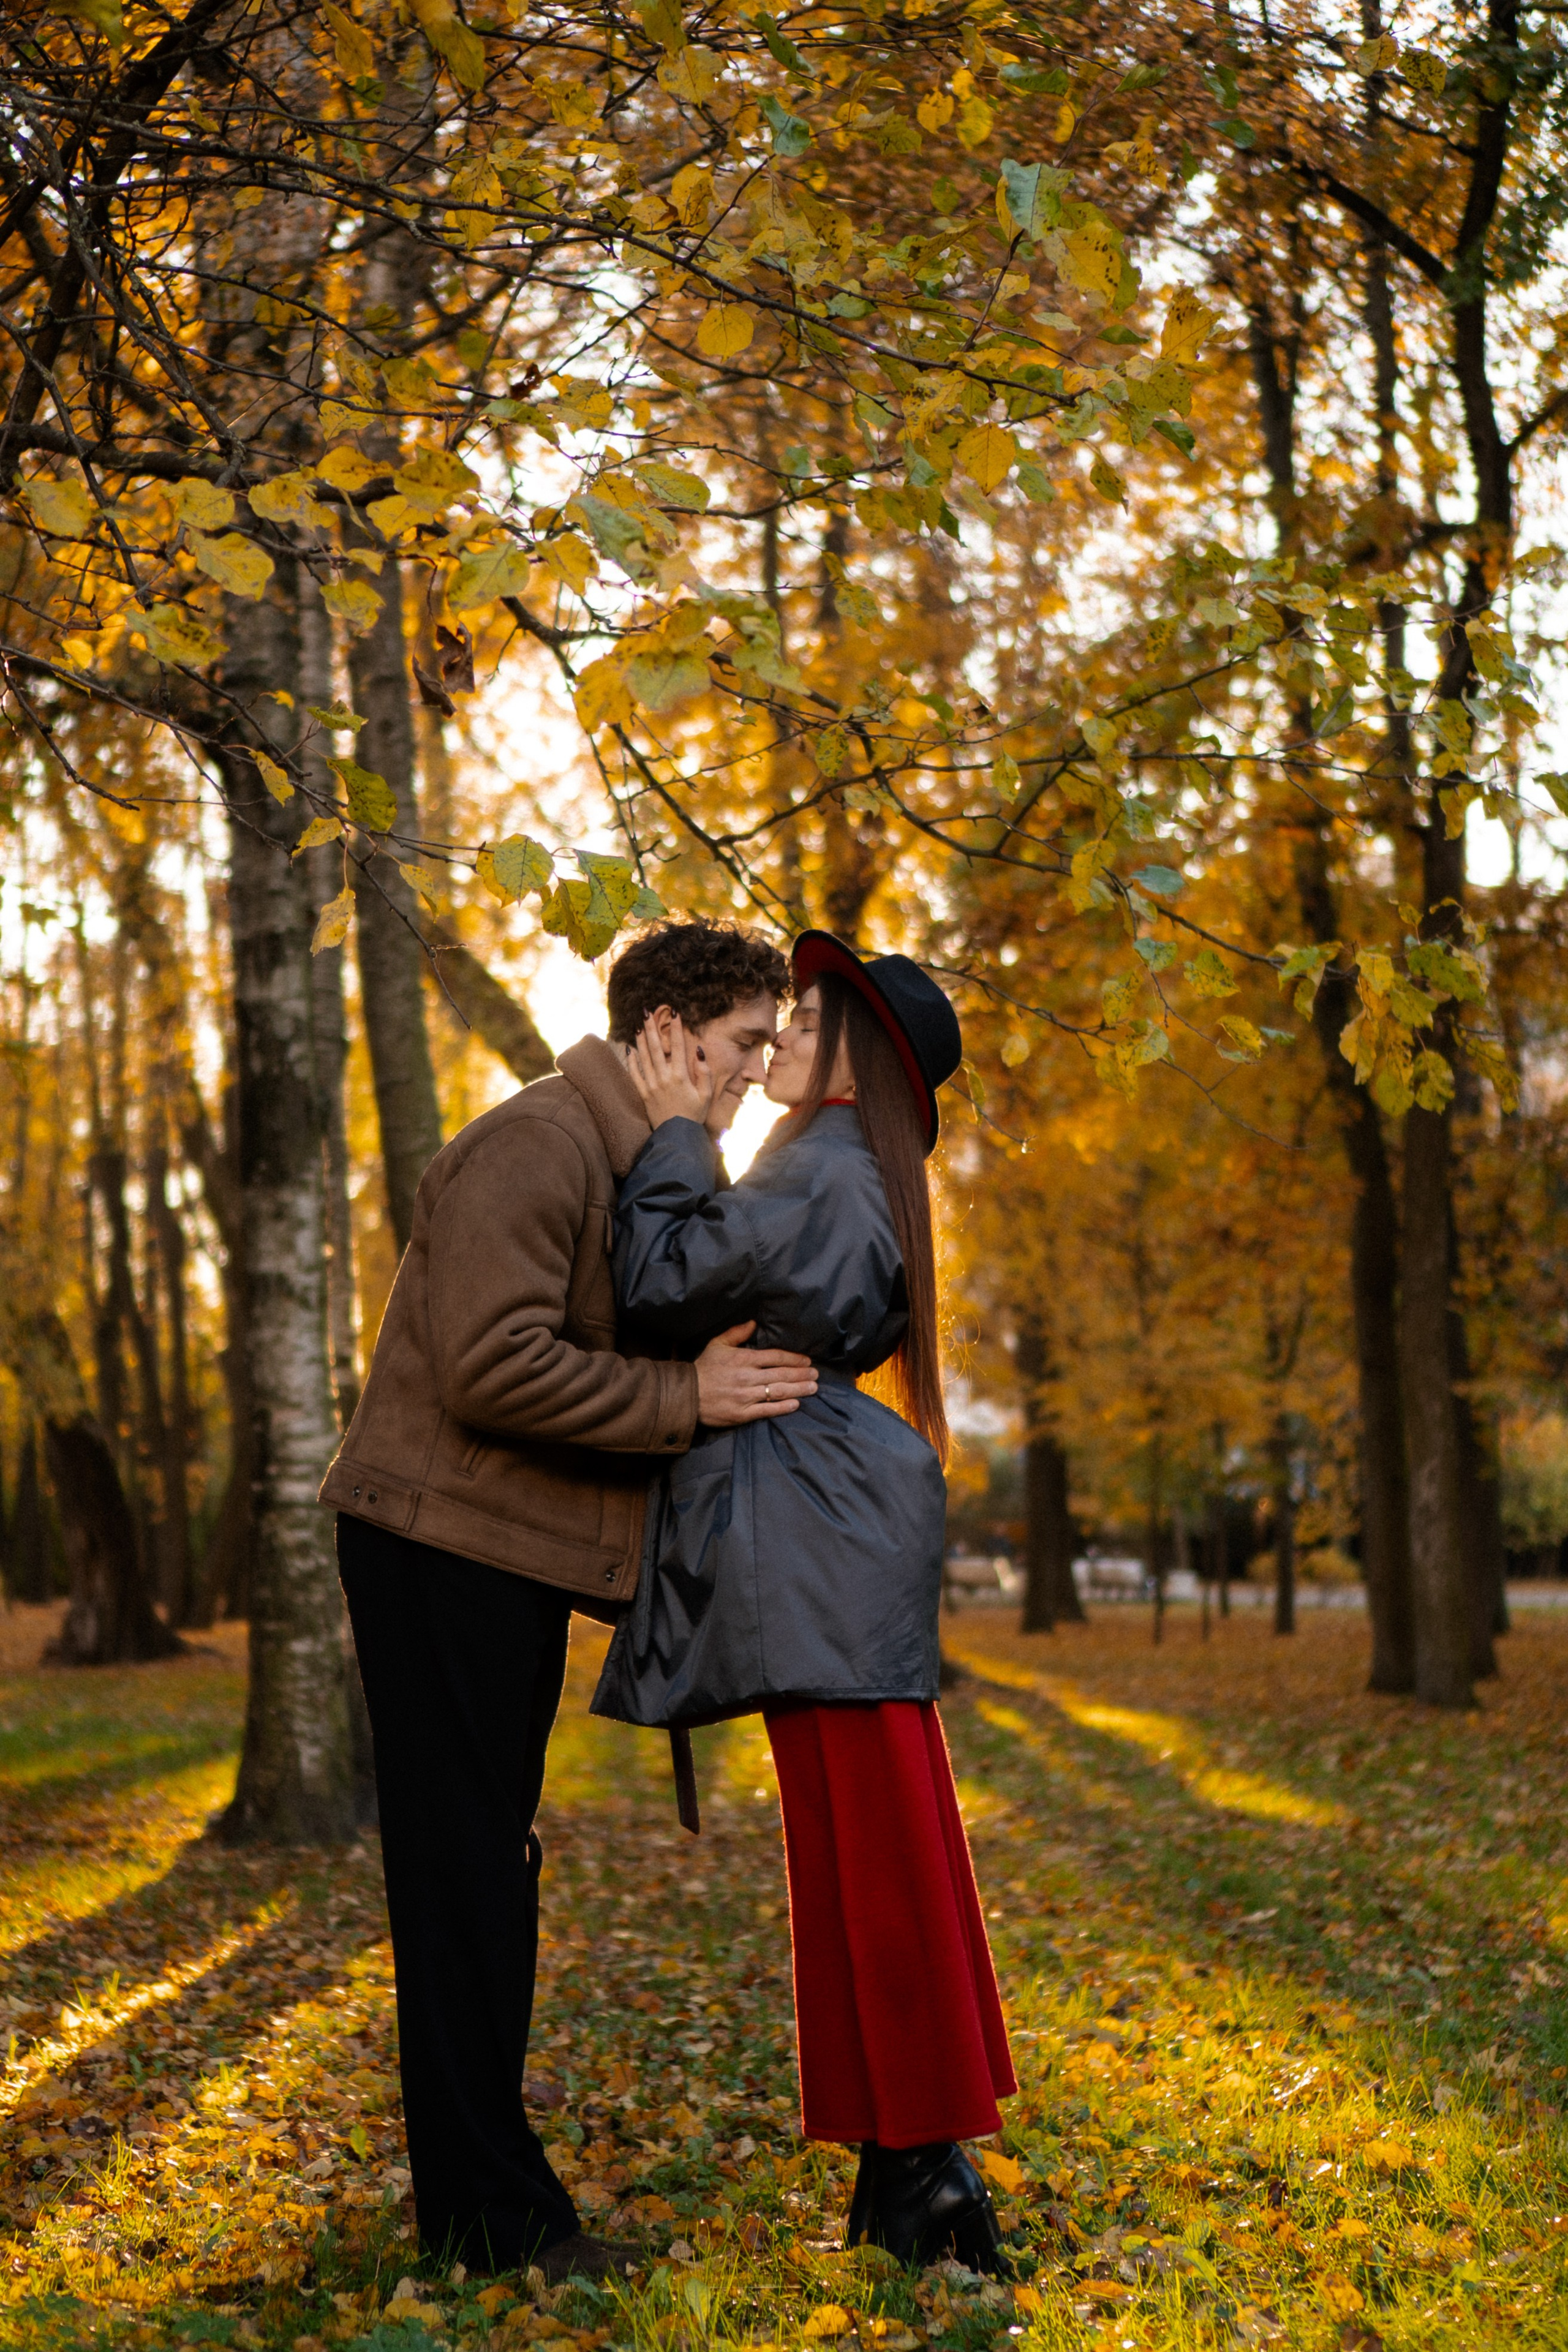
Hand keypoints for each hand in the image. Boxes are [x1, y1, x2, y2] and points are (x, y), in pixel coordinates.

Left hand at [627, 1013, 714, 1128]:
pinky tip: (629, 1049)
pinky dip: (631, 1061)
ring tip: (638, 1025)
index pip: (678, 1046)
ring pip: (644, 1057)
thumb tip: (698, 1051)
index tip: (675, 1013)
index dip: (676, 1028)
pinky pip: (634, 1075)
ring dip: (641, 1040)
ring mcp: (651, 1085)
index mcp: (681, 1076)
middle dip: (652, 1028)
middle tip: (647, 1012)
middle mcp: (664, 1078)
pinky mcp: (643, 1094)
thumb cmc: (694, 1115)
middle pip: (657, 1047)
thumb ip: (704, 1072)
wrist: (677, 1136)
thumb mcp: (706, 1095)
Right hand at [695, 1322, 817, 1425]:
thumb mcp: (717, 1344)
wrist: (686, 1395)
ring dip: (798, 1389)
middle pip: (781, 1375)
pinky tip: (796, 1404)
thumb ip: (737, 1333)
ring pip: (778, 1392)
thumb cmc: (704, 1368)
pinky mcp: (742, 1414)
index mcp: (743, 1359)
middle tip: (816, 1374)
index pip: (775, 1357)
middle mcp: (747, 1377)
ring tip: (813, 1388)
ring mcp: (746, 1397)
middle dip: (801, 1374)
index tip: (806, 1360)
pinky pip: (767, 1410)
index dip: (793, 1359)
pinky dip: (783, 1407)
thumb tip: (754, 1323)